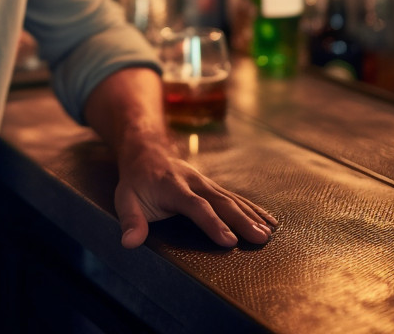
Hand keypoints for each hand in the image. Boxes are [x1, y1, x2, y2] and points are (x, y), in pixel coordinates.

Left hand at [114, 139, 276, 248]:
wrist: (145, 150)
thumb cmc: (135, 181)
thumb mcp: (124, 198)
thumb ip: (130, 220)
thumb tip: (129, 243)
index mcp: (172, 186)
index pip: (195, 206)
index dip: (212, 222)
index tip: (229, 241)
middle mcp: (192, 182)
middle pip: (220, 201)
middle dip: (241, 220)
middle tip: (260, 238)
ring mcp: (204, 181)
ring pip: (230, 197)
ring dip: (250, 215)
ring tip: (268, 233)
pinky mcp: (211, 185)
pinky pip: (234, 196)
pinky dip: (252, 208)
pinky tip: (269, 221)